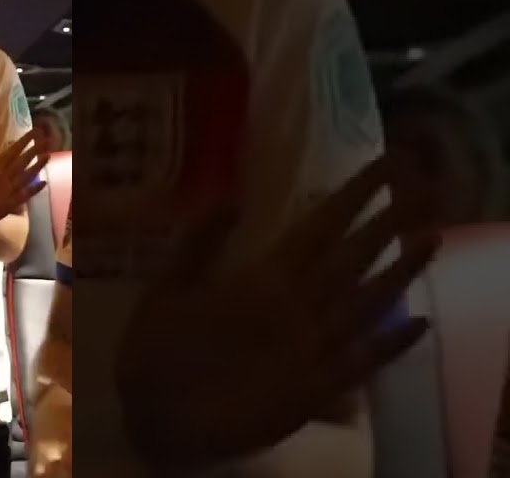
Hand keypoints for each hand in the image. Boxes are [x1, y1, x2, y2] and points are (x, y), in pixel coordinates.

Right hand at [115, 155, 436, 470]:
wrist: (161, 424)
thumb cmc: (156, 353)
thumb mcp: (163, 290)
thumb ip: (197, 244)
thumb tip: (228, 197)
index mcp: (260, 283)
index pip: (319, 228)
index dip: (355, 195)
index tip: (385, 163)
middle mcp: (298, 312)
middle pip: (355, 259)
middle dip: (390, 220)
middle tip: (425, 185)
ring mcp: (314, 352)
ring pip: (369, 305)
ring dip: (402, 271)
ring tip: (432, 237)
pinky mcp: (319, 391)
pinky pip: (365, 363)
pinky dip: (394, 344)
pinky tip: (421, 323)